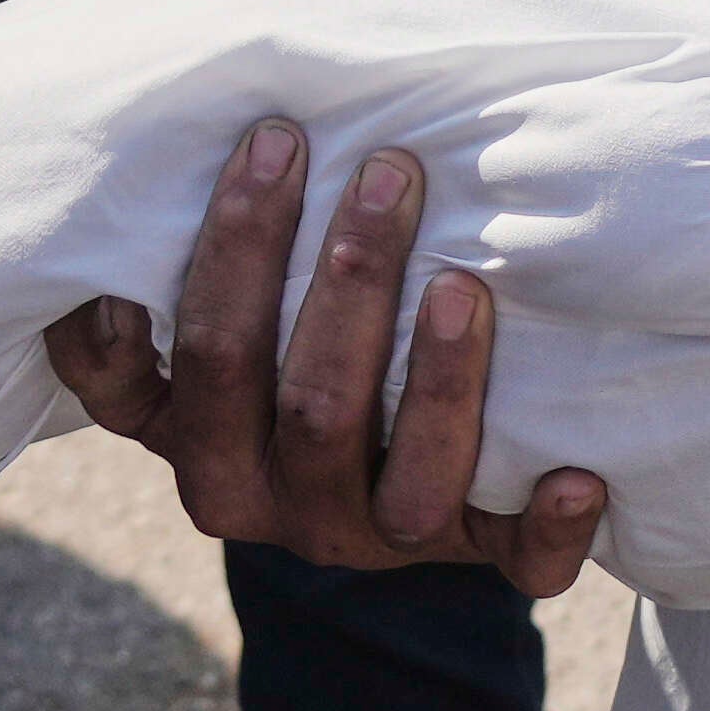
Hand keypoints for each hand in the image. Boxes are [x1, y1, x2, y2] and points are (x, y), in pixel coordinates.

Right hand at [39, 121, 611, 595]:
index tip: (271, 143)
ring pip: (407, 481)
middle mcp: (279, 507)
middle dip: (350, 280)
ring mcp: (381, 540)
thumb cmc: (281, 360)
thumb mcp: (211, 337)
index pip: (188, 361)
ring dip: (439, 383)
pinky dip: (548, 530)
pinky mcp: (480, 556)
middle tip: (391, 169)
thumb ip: (169, 279)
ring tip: (464, 286)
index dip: (223, 257)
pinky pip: (519, 567)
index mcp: (200, 449)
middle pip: (305, 406)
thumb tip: (131, 174)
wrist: (369, 488)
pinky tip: (578, 477)